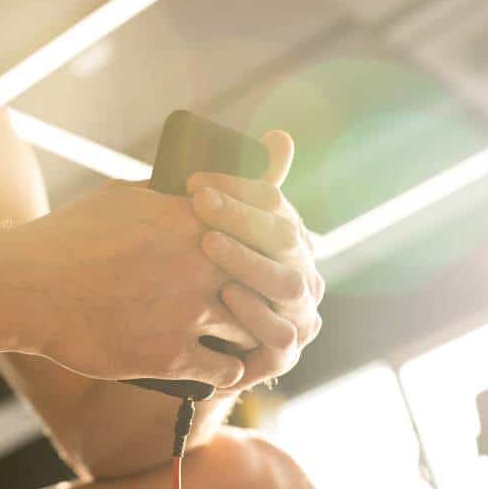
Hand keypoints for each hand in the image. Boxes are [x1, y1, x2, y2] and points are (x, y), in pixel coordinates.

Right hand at [10, 181, 254, 388]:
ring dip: (248, 333)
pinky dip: (225, 370)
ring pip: (251, 328)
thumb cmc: (70, 237)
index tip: (271, 259)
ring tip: (242, 337)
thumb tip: (199, 189)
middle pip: (264, 280)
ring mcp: (189, 312)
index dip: (272, 247)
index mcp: (194, 218)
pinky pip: (225, 370)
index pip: (264, 228)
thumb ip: (171, 197)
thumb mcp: (125, 197)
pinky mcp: (171, 356)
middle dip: (265, 292)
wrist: (28, 286)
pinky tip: (218, 366)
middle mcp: (202, 263)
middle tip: (264, 303)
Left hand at [188, 130, 323, 391]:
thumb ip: (232, 189)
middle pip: (283, 238)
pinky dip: (255, 313)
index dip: (239, 187)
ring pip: (287, 284)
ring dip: (248, 260)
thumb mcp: (208, 232)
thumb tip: (281, 134)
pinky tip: (225, 294)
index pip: (275, 202)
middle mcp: (301, 274)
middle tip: (199, 200)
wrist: (186, 348)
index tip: (194, 180)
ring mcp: (298, 316)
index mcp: (287, 239)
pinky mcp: (284, 354)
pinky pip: (280, 335)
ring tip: (209, 243)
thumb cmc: (196, 279)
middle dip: (241, 217)